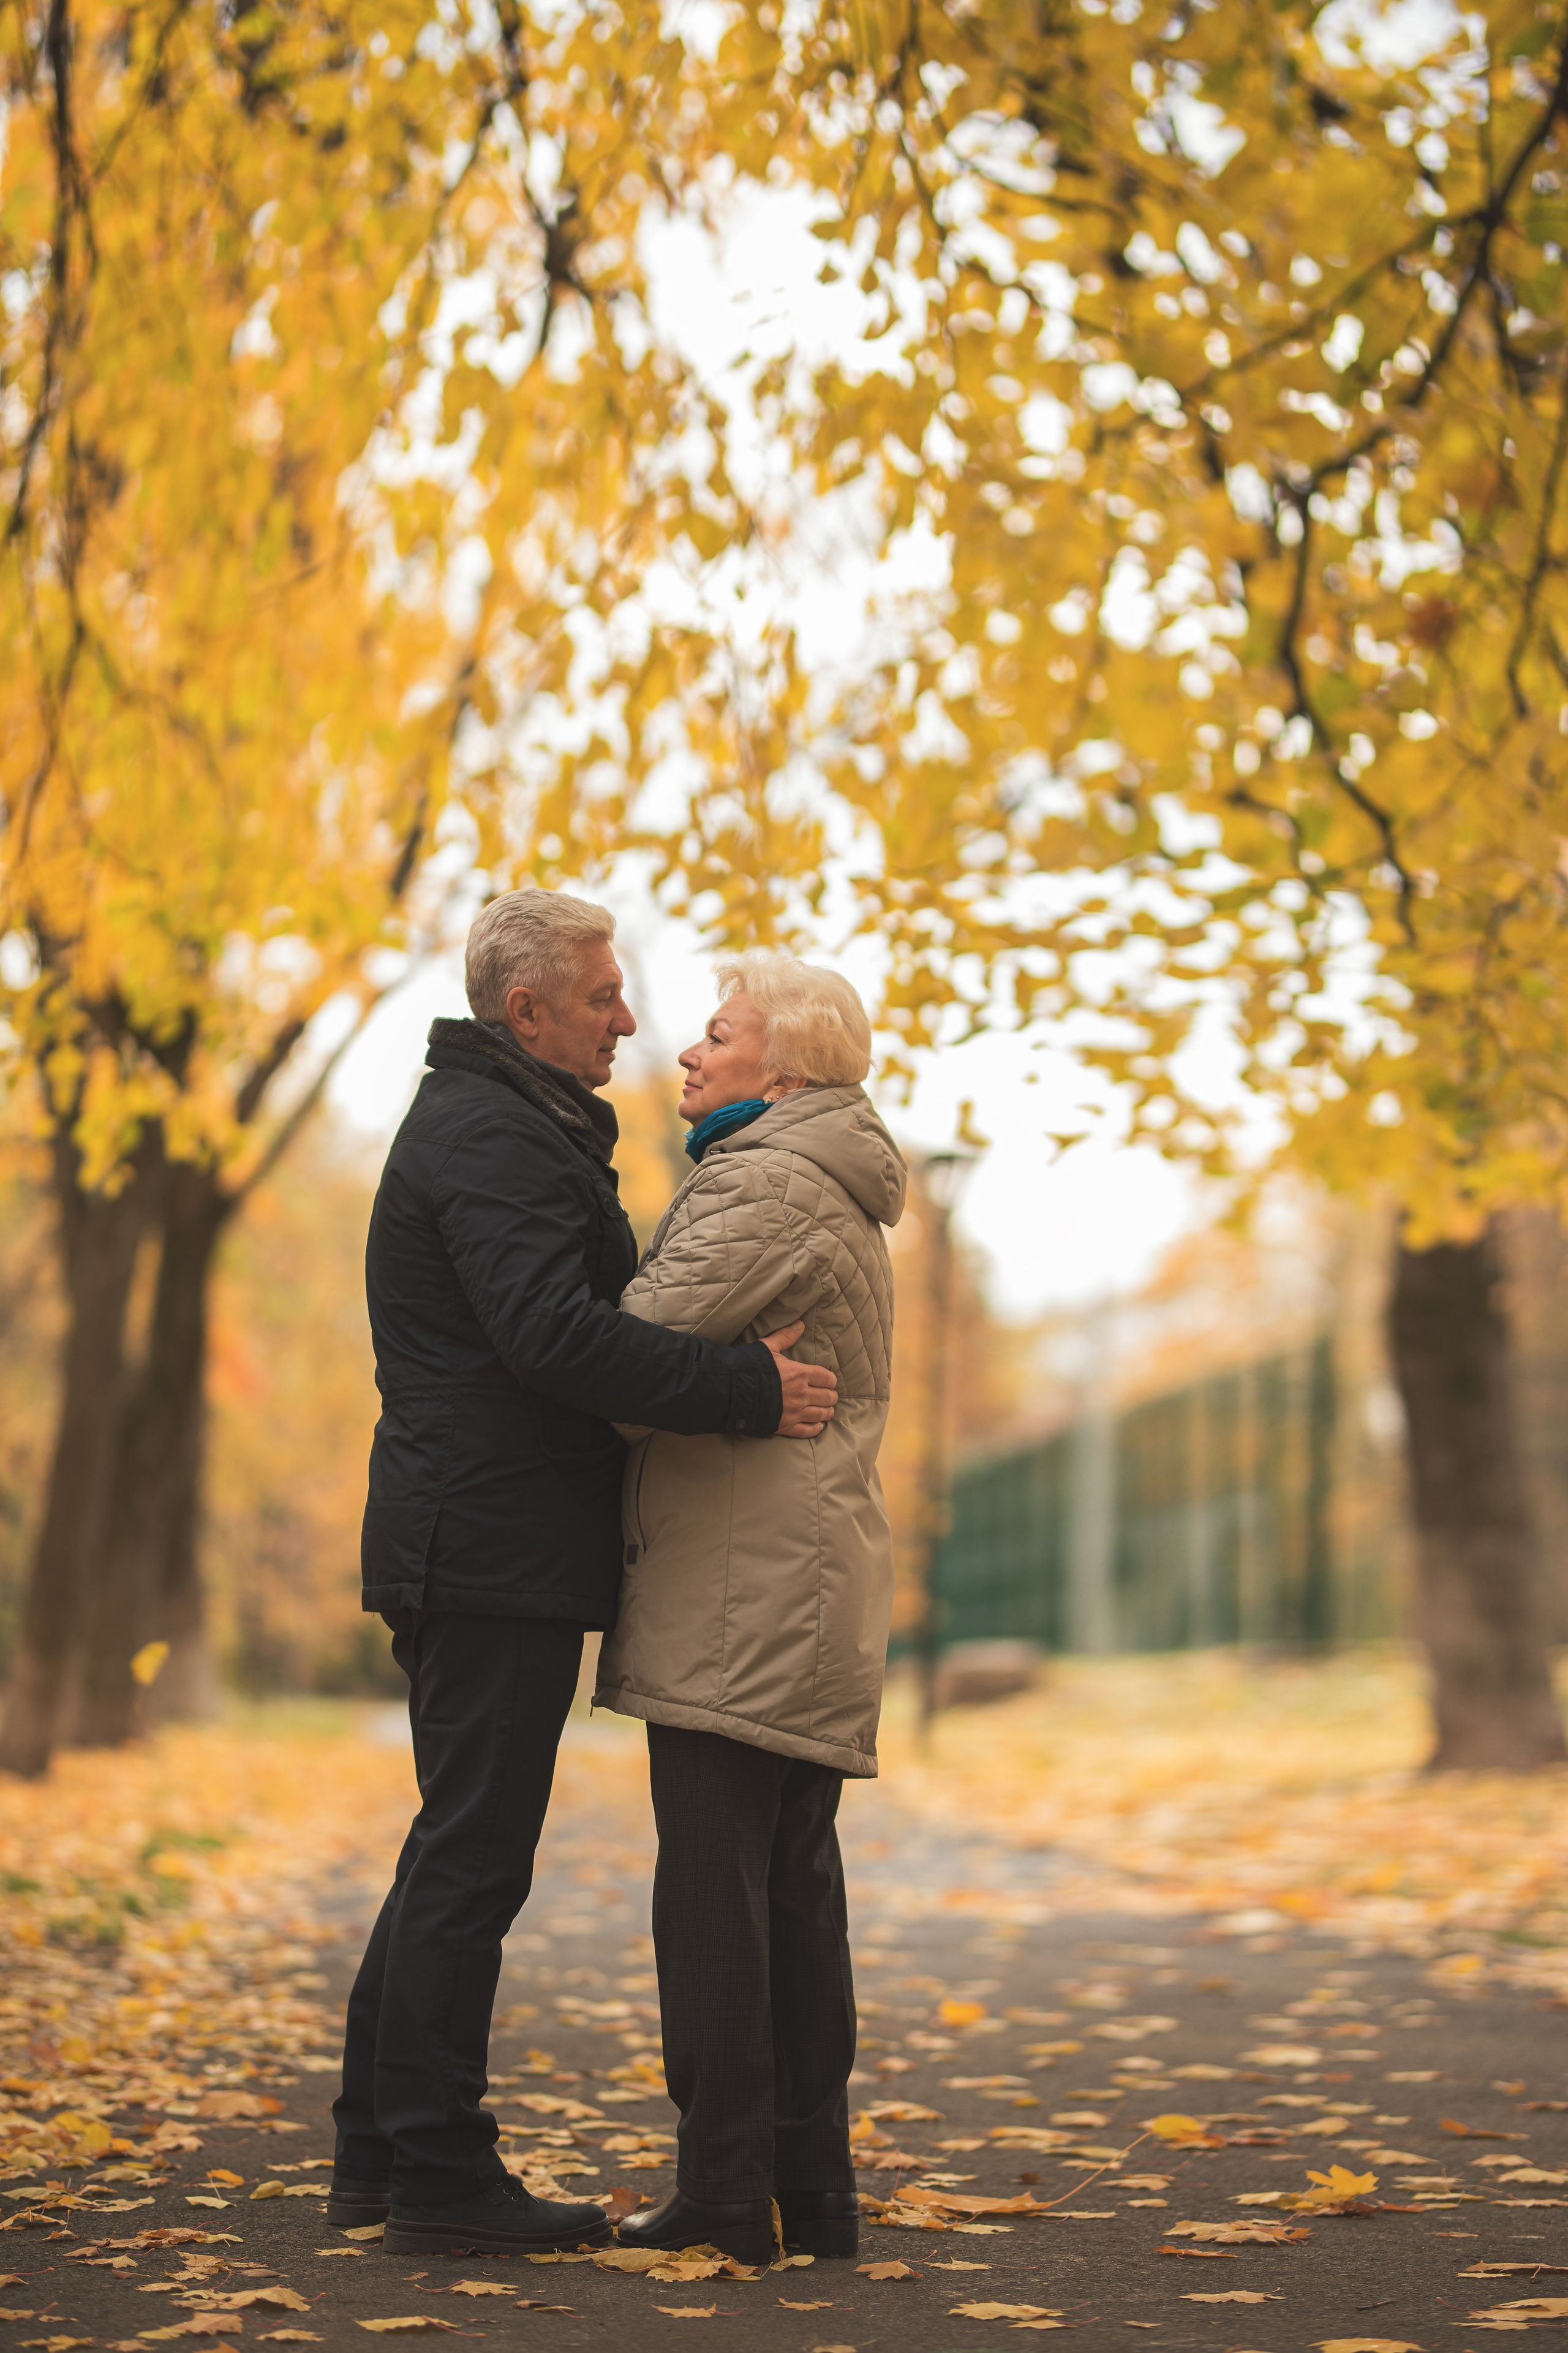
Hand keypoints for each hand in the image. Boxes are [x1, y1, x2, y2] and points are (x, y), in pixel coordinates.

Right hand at [761, 1321, 836, 1438]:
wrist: (732, 1391)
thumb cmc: (750, 1367)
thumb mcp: (768, 1347)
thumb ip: (786, 1337)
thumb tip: (800, 1324)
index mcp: (800, 1373)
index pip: (826, 1378)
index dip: (830, 1380)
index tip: (830, 1382)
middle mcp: (801, 1394)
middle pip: (827, 1397)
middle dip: (831, 1396)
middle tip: (830, 1396)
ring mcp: (794, 1412)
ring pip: (820, 1414)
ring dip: (827, 1412)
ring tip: (828, 1411)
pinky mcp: (785, 1426)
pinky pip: (807, 1430)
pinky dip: (815, 1428)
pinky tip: (818, 1426)